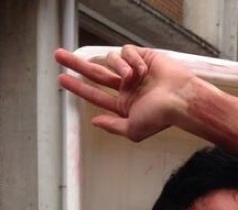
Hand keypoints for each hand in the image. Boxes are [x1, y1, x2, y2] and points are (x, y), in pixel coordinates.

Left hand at [54, 45, 193, 141]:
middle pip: (95, 73)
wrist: (179, 98)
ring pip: (112, 60)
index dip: (78, 88)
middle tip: (58, 55)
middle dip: (76, 65)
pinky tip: (144, 70)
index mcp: (124, 105)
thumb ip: (112, 126)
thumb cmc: (160, 117)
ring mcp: (134, 71)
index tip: (62, 79)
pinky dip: (133, 60)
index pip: (96, 95)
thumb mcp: (132, 130)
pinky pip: (127, 51)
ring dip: (119, 67)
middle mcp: (127, 88)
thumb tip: (95, 122)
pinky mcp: (142, 56)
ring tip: (134, 77)